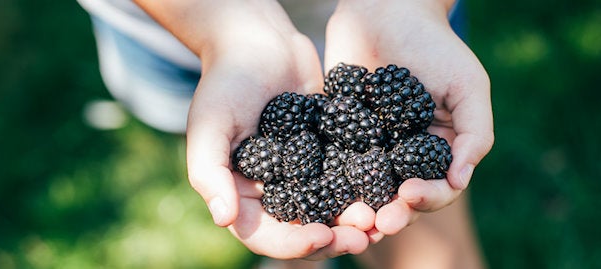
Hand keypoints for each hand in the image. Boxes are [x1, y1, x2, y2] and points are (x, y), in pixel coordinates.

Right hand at [180, 1, 369, 258]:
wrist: (260, 43)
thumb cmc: (226, 82)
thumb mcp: (209, 126)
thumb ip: (210, 173)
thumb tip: (224, 220)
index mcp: (244, 195)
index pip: (266, 235)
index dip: (294, 244)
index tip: (322, 238)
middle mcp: (276, 192)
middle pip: (306, 230)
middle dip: (336, 238)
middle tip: (364, 235)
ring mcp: (306, 174)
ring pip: (334, 210)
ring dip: (358, 219)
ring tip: (383, 218)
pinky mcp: (331, 153)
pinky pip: (351, 177)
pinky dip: (369, 188)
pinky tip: (391, 189)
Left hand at [324, 0, 493, 234]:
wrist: (386, 10)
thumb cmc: (434, 44)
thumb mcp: (468, 85)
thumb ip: (474, 133)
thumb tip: (460, 180)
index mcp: (437, 150)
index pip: (436, 187)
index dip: (426, 199)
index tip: (408, 196)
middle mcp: (403, 155)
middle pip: (398, 197)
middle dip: (390, 213)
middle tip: (376, 223)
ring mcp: (369, 147)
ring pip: (364, 190)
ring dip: (358, 209)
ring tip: (348, 219)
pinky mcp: (338, 134)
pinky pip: (331, 164)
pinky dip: (326, 182)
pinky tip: (317, 194)